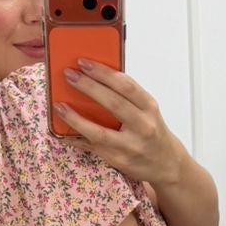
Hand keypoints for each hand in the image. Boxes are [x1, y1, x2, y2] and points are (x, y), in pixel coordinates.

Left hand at [56, 59, 185, 191]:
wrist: (166, 163)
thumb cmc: (152, 131)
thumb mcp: (147, 110)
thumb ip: (127, 96)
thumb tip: (94, 77)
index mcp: (149, 107)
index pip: (126, 85)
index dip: (103, 72)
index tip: (83, 62)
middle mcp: (142, 126)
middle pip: (113, 104)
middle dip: (88, 87)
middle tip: (69, 75)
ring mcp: (130, 146)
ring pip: (98, 132)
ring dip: (75, 118)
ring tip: (59, 106)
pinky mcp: (119, 161)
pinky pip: (92, 148)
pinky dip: (75, 138)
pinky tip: (62, 131)